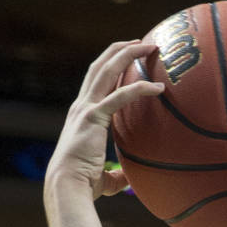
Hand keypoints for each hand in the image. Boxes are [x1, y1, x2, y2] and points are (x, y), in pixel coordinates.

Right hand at [45, 40, 162, 199]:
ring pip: (106, 70)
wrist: (67, 186)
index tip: (127, 55)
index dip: (110, 65)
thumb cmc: (83, 185)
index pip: (95, 81)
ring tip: (148, 45)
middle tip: (140, 40)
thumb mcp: (104, 179)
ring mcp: (85, 108)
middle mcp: (81, 106)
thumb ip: (117, 176)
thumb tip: (129, 181)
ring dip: (127, 54)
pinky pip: (120, 97)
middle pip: (99, 66)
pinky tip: (158, 87)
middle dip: (119, 50)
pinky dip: (139, 89)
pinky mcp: (93, 117)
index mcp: (82, 115)